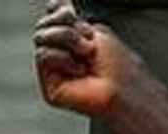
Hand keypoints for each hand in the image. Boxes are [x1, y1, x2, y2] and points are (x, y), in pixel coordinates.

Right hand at [34, 0, 140, 117]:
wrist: (126, 90)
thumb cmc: (121, 67)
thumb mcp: (98, 32)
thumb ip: (75, 19)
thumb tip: (58, 4)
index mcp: (75, 41)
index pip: (53, 18)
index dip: (58, 11)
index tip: (70, 10)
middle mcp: (63, 54)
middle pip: (44, 25)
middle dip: (66, 27)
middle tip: (87, 40)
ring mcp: (55, 70)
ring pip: (41, 37)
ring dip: (67, 39)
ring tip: (87, 53)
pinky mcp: (51, 85)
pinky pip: (43, 56)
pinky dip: (63, 58)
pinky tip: (79, 70)